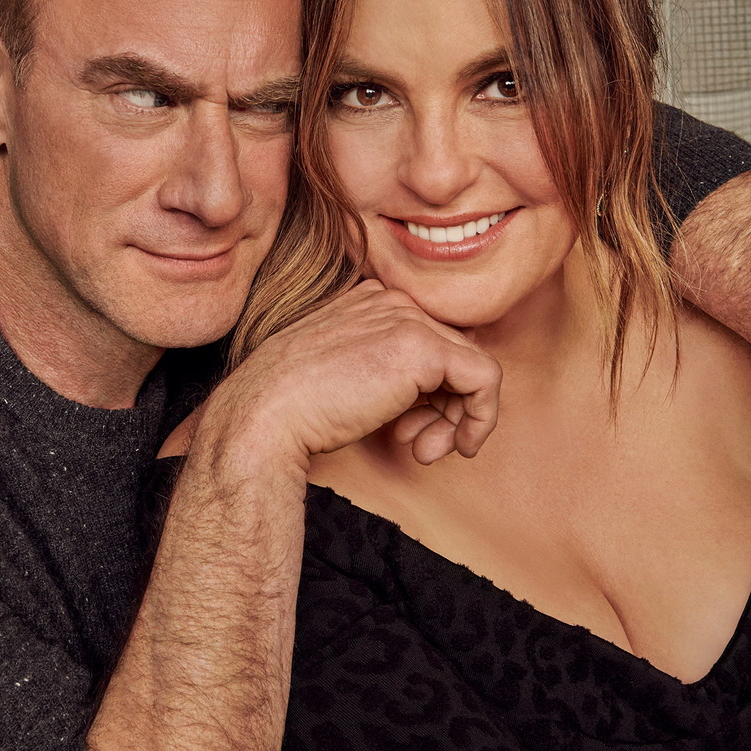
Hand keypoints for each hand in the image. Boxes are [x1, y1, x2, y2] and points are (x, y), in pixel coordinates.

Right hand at [199, 280, 500, 469]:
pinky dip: (482, 418)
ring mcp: (407, 320)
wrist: (264, 416)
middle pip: (453, 354)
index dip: (428, 392)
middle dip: (445, 408)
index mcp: (368, 301)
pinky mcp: (423, 348)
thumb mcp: (343, 377)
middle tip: (420, 446)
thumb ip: (383, 374)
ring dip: (460, 419)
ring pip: (474, 367)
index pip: (428, 341)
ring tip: (427, 450)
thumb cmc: (292, 408)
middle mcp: (390, 300)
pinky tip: (458, 446)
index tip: (405, 429)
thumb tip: (437, 400)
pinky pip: (486, 380)